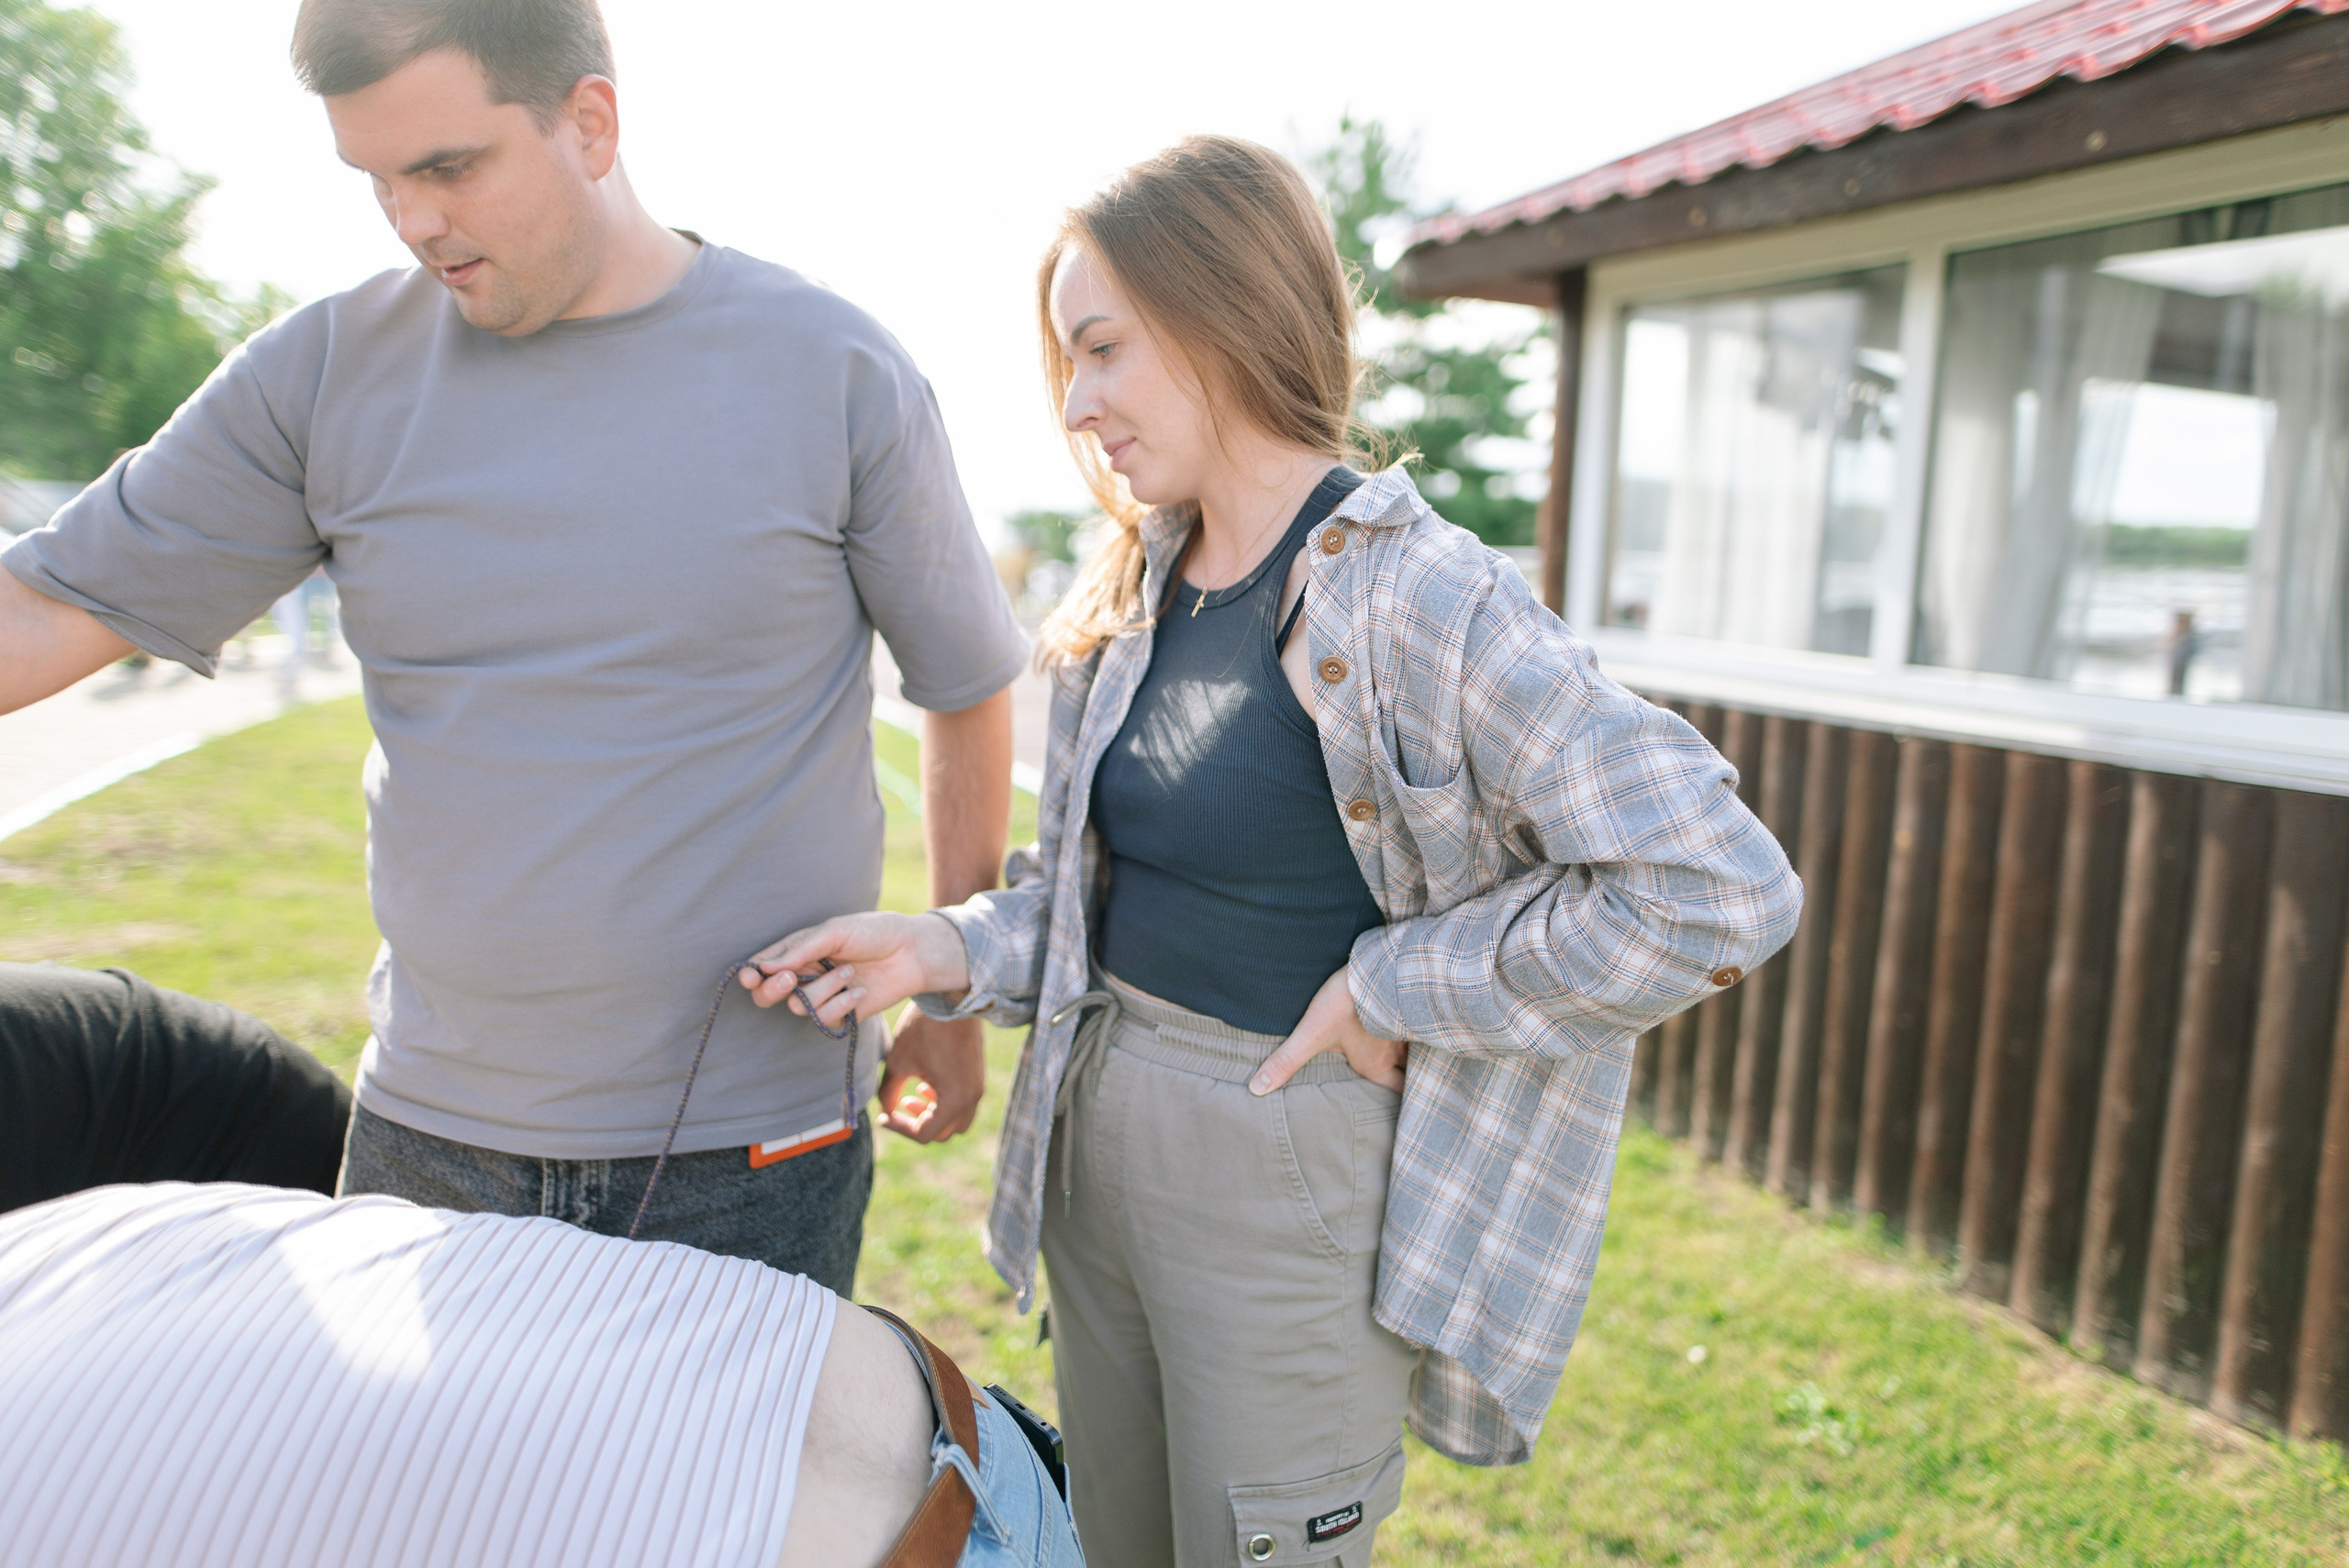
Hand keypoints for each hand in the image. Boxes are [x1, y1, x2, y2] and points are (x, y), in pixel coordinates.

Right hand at [740, 911, 968, 1026]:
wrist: (911, 952)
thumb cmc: (872, 933)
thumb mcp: (835, 932)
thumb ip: (800, 949)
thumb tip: (764, 967)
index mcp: (797, 951)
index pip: (762, 966)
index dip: (749, 974)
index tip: (750, 976)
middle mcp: (803, 975)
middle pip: (766, 995)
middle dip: (772, 990)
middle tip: (790, 980)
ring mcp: (820, 996)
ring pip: (798, 1006)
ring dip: (824, 988)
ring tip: (849, 972)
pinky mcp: (839, 1014)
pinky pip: (824, 1018)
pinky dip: (841, 1003)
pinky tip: (860, 991)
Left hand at [877, 1010, 983, 1142]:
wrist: (951, 996)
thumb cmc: (923, 1028)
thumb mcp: (898, 1062)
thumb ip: (888, 1093)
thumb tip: (886, 1111)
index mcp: (955, 1099)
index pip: (924, 1134)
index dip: (900, 1128)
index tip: (885, 1116)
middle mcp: (972, 1098)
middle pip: (944, 1133)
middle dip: (918, 1124)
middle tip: (899, 1107)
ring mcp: (978, 1086)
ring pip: (956, 1120)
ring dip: (934, 1115)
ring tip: (914, 1095)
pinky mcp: (978, 1075)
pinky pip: (963, 1103)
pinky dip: (944, 1102)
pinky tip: (927, 1083)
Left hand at [1249, 966, 1406, 1095]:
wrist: (1378, 967)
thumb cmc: (1344, 1004)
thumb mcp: (1310, 1034)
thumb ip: (1285, 1062)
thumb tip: (1256, 1089)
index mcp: (1374, 1065)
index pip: (1396, 1092)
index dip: (1402, 1101)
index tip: (1404, 1110)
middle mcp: (1395, 1052)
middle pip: (1411, 1071)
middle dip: (1410, 1076)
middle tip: (1409, 1079)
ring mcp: (1407, 1027)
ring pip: (1417, 1046)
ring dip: (1414, 1049)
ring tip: (1407, 1048)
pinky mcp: (1411, 1003)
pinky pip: (1420, 1022)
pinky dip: (1417, 1025)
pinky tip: (1411, 1016)